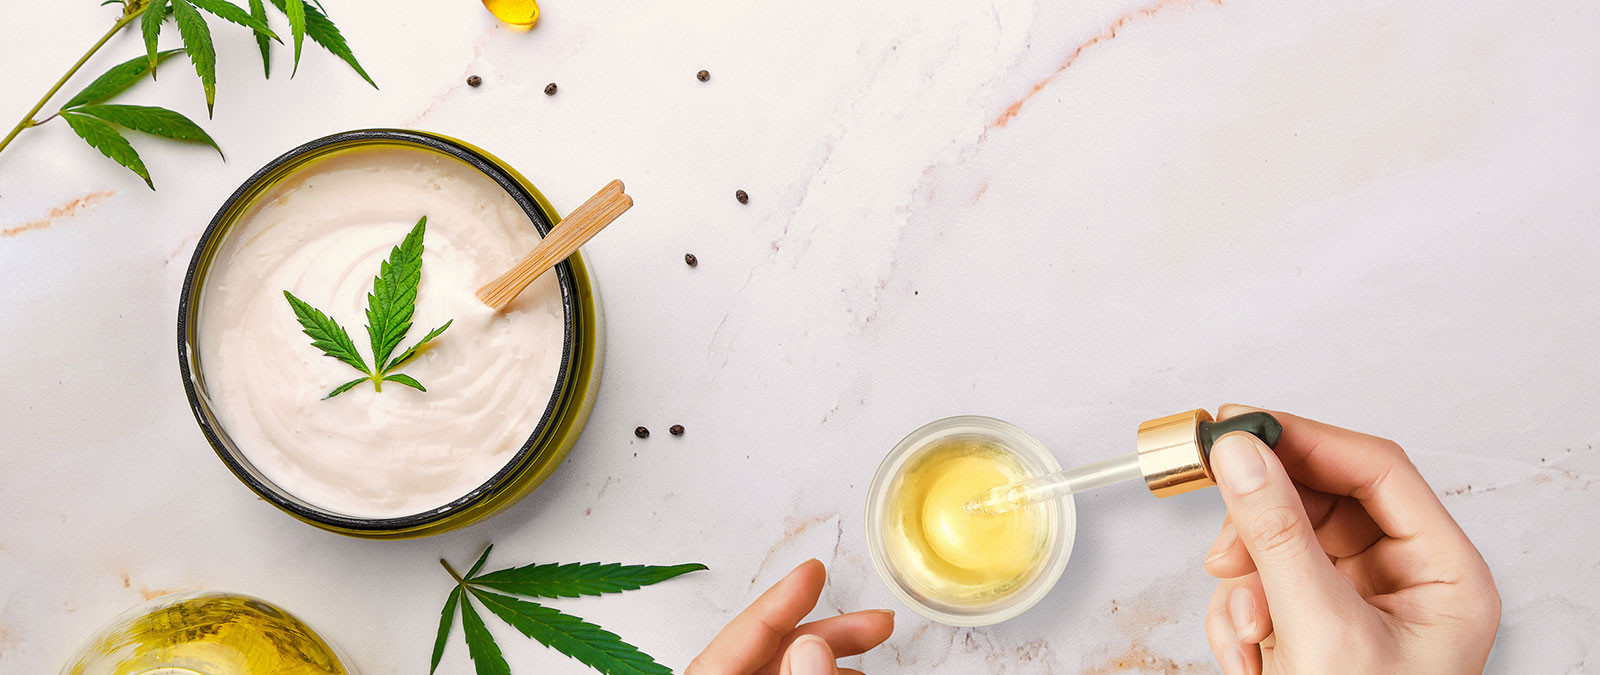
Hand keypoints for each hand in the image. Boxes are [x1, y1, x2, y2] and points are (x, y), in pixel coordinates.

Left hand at [687, 559, 894, 674]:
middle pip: (770, 650)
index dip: (781, 600)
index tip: (813, 571)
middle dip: (825, 632)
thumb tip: (812, 645)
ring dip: (829, 656)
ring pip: (783, 670)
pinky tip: (850, 674)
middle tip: (873, 621)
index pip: (743, 635)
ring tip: (871, 644)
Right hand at [1201, 405, 1499, 673]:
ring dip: (1243, 581)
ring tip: (1242, 628)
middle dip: (1262, 523)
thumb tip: (1240, 453)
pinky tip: (1243, 654)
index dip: (1304, 439)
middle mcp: (1405, 582)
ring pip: (1281, 543)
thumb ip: (1275, 533)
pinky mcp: (1311, 630)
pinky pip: (1262, 587)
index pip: (1375, 469)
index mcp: (1444, 573)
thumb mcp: (1319, 628)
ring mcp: (1355, 606)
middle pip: (1320, 500)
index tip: (1237, 424)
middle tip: (1218, 524)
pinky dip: (1237, 615)